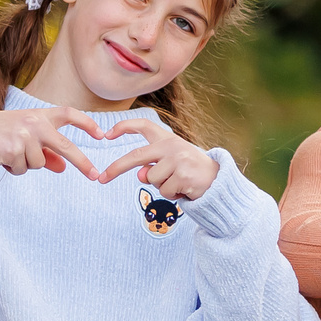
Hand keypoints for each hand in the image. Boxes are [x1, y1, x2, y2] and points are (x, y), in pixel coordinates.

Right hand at [0, 106, 135, 177]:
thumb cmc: (1, 134)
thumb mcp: (26, 138)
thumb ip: (46, 152)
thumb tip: (64, 167)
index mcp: (40, 116)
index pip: (68, 114)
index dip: (86, 123)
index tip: (101, 135)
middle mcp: (34, 122)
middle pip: (65, 145)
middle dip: (82, 161)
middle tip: (95, 175)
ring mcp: (24, 136)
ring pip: (39, 164)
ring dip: (26, 165)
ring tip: (11, 153)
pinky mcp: (13, 149)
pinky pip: (23, 169)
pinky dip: (14, 169)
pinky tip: (3, 157)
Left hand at [97, 113, 219, 199]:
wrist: (218, 181)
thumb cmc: (189, 172)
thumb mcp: (169, 166)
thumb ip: (152, 167)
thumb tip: (141, 175)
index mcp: (167, 138)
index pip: (144, 126)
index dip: (124, 127)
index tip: (106, 135)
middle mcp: (172, 145)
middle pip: (136, 156)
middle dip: (116, 168)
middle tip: (102, 179)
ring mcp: (178, 159)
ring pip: (151, 179)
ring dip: (161, 187)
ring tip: (177, 183)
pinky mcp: (183, 175)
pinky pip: (164, 191)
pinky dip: (171, 195)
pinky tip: (184, 189)